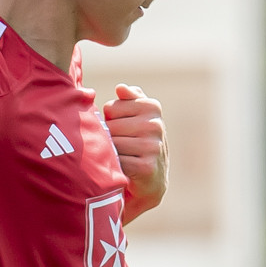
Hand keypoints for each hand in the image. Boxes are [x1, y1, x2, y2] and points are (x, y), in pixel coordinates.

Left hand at [103, 84, 166, 218]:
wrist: (152, 179)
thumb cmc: (139, 142)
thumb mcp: (137, 116)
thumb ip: (130, 98)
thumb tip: (120, 87)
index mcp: (152, 106)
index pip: (110, 108)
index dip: (111, 121)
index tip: (123, 130)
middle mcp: (155, 124)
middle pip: (110, 126)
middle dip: (111, 138)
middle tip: (124, 147)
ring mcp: (153, 146)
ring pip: (112, 144)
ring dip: (112, 153)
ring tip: (125, 157)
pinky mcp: (147, 167)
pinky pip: (117, 161)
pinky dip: (117, 167)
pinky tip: (126, 169)